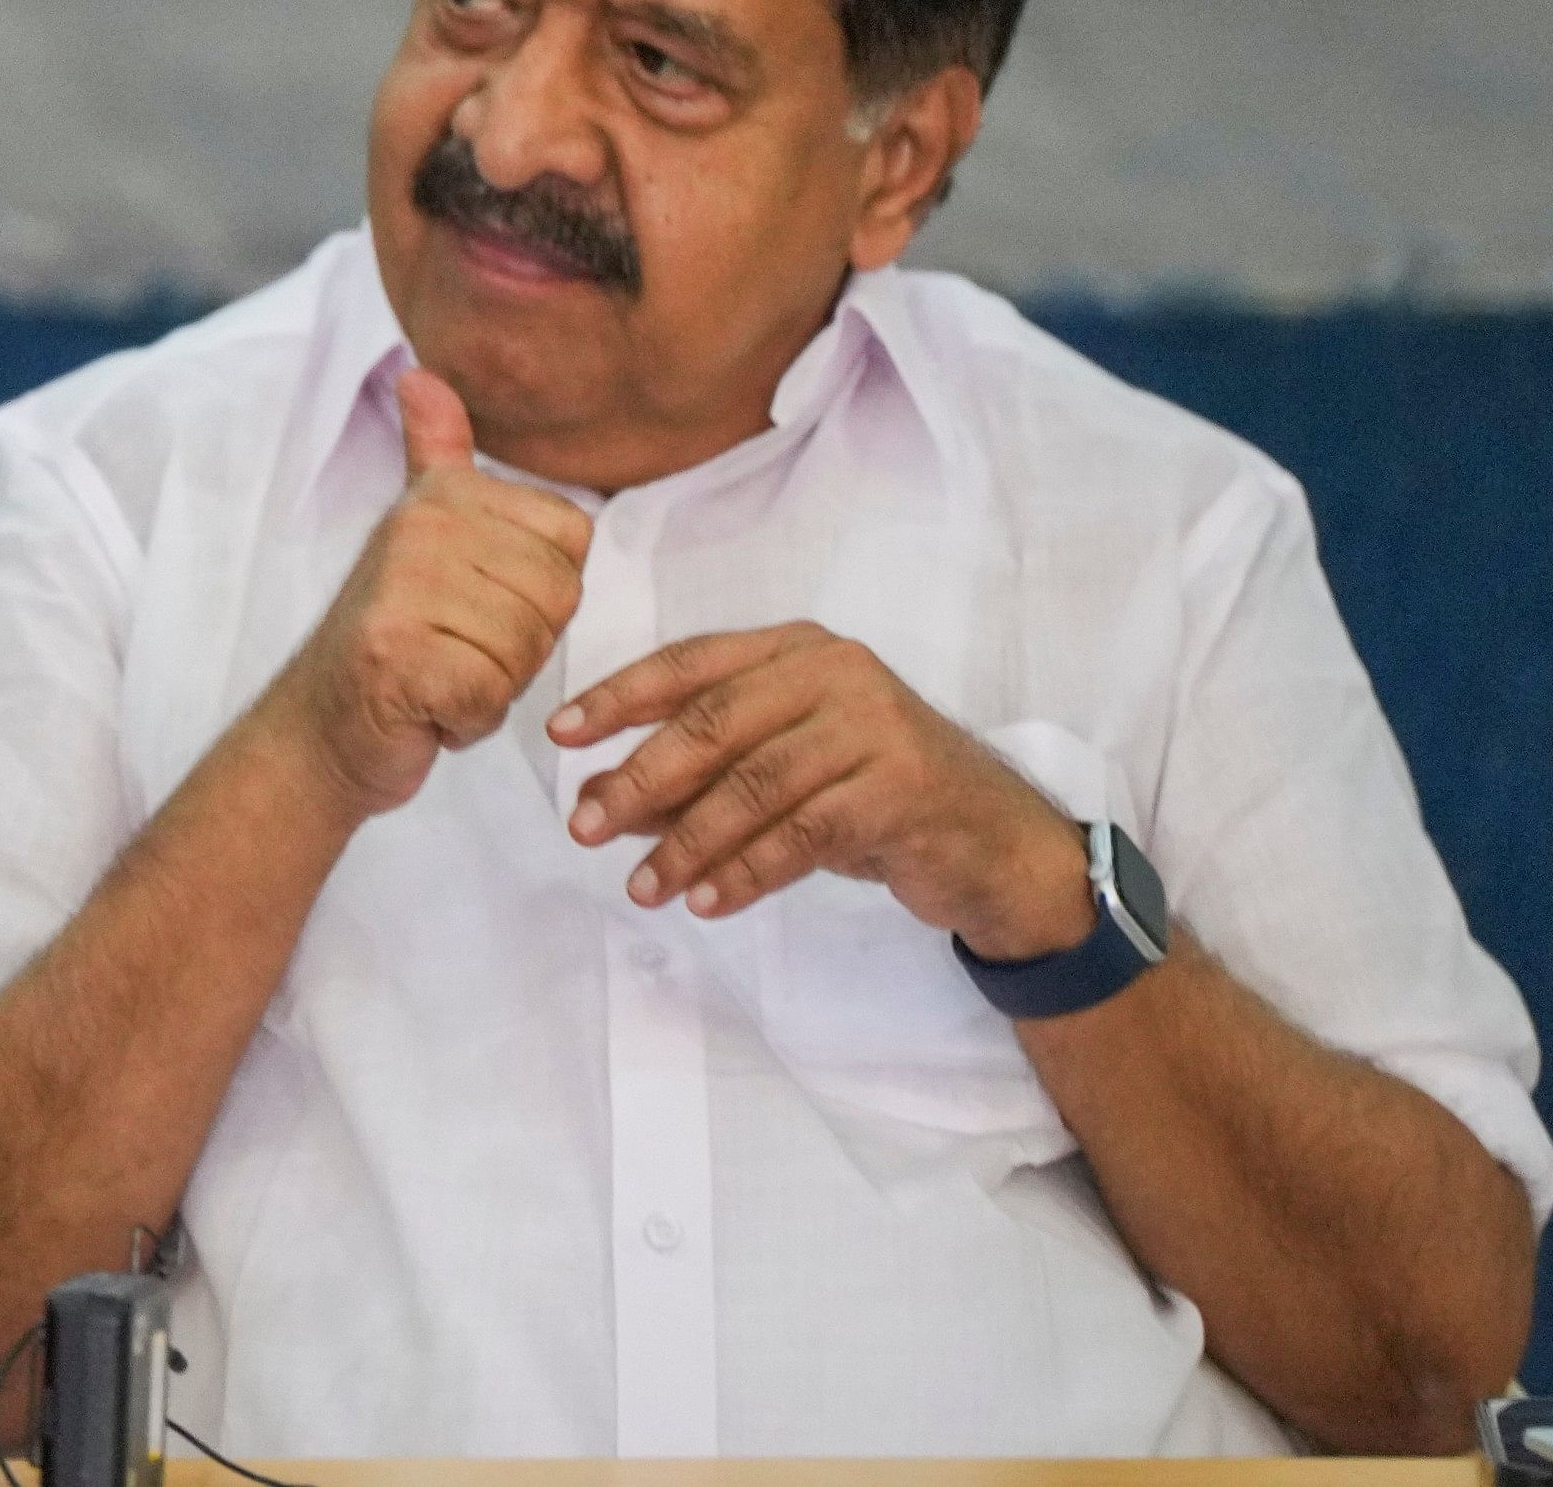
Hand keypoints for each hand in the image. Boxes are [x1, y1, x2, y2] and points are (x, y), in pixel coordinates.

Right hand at [250, 367, 593, 824]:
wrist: (320, 724)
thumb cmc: (392, 635)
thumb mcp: (420, 533)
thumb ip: (437, 454)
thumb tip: (423, 373)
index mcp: (442, 496)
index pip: (571, 540)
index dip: (540, 592)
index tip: (477, 606)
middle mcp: (420, 529)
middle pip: (557, 597)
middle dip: (521, 647)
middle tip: (455, 648)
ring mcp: (404, 591)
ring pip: (528, 649)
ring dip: (494, 685)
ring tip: (439, 673)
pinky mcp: (399, 660)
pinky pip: (490, 695)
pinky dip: (466, 721)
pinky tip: (427, 709)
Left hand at [554, 623, 1092, 958]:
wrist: (993, 842)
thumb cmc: (870, 798)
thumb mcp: (774, 781)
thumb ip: (688, 781)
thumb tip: (593, 796)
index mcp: (795, 650)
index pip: (689, 665)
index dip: (618, 698)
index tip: (559, 734)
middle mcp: (834, 672)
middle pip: (713, 723)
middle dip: (639, 779)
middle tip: (583, 827)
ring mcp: (874, 725)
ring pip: (754, 783)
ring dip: (687, 841)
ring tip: (643, 888)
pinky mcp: (902, 786)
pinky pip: (803, 833)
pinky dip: (747, 870)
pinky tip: (708, 902)